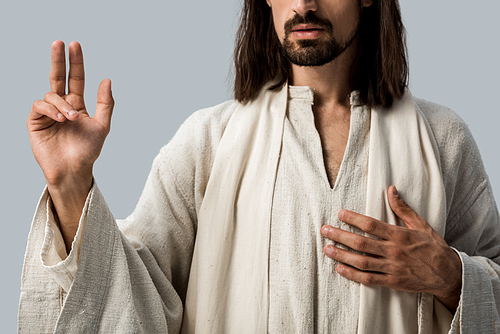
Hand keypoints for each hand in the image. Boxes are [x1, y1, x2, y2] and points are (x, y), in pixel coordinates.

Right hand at [27, 41, 113, 251]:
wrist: (74, 170)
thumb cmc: (88, 150)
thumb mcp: (102, 126)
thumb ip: (106, 103)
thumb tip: (107, 79)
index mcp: (77, 104)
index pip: (75, 79)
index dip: (75, 63)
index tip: (74, 45)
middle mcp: (61, 105)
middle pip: (57, 77)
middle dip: (58, 60)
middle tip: (59, 43)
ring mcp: (47, 113)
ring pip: (51, 94)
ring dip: (62, 103)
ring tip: (72, 117)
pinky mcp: (36, 121)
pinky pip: (40, 106)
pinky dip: (51, 109)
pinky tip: (61, 118)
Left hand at [321, 185, 461, 311]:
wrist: (448, 274)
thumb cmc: (433, 247)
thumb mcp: (421, 224)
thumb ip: (403, 208)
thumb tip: (391, 189)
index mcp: (399, 235)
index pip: (371, 225)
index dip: (354, 219)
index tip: (340, 213)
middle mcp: (393, 251)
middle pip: (361, 243)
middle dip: (340, 235)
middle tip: (324, 230)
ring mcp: (392, 268)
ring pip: (361, 261)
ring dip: (342, 255)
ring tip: (326, 249)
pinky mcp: (392, 282)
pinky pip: (368, 279)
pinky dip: (352, 275)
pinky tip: (339, 268)